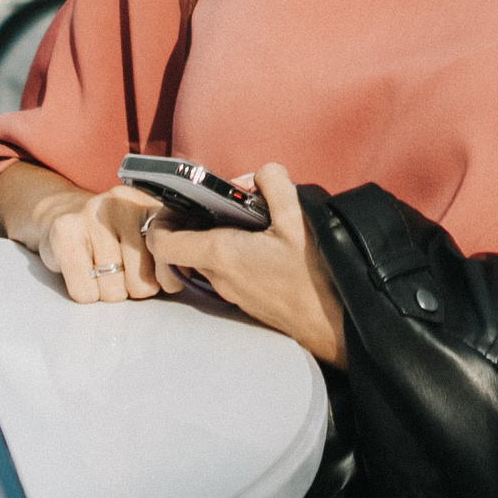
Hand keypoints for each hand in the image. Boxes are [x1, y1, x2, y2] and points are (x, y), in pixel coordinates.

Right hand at [32, 183, 167, 304]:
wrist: (62, 212)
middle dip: (133, 290)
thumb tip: (175, 281)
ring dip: (108, 293)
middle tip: (123, 274)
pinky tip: (84, 273)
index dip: (166, 278)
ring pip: (113, 290)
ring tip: (103, 272)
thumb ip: (167, 255)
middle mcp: (122, 204)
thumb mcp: (145, 237)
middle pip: (141, 282)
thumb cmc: (112, 235)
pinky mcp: (64, 230)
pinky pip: (85, 290)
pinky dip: (86, 293)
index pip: (168, 256)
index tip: (160, 280)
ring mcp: (92, 214)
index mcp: (149, 204)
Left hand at [144, 163, 346, 366]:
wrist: (335, 323)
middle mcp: (219, 277)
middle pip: (184, 246)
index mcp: (221, 253)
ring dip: (216, 235)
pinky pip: (226, 270)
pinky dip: (233, 251)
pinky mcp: (246, 300)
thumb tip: (260, 175)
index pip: (163, 241)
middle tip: (218, 201)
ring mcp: (230, 292)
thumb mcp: (297, 216)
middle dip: (194, 219)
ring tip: (245, 217)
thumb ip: (273, 182)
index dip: (162, 219)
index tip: (177, 203)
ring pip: (206, 258)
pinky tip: (261, 241)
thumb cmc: (314, 275)